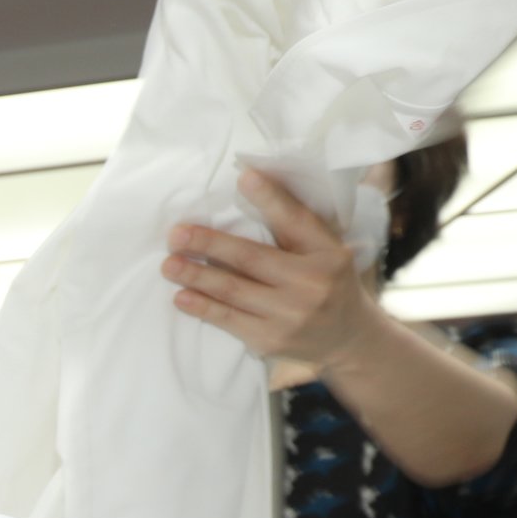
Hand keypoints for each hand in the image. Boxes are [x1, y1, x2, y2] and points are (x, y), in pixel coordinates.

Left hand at [161, 169, 384, 369]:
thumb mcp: (324, 250)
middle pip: (251, 258)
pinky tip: (182, 297)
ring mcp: (289, 316)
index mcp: (326, 254)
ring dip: (196, 277)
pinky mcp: (270, 340)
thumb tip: (250, 182)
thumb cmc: (327, 282)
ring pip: (234, 291)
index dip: (269, 198)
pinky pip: (229, 320)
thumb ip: (295, 224)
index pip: (294, 221)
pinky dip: (203, 308)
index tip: (243, 177)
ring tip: (169, 265)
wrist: (347, 339)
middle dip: (210, 244)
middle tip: (177, 234)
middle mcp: (310, 285)